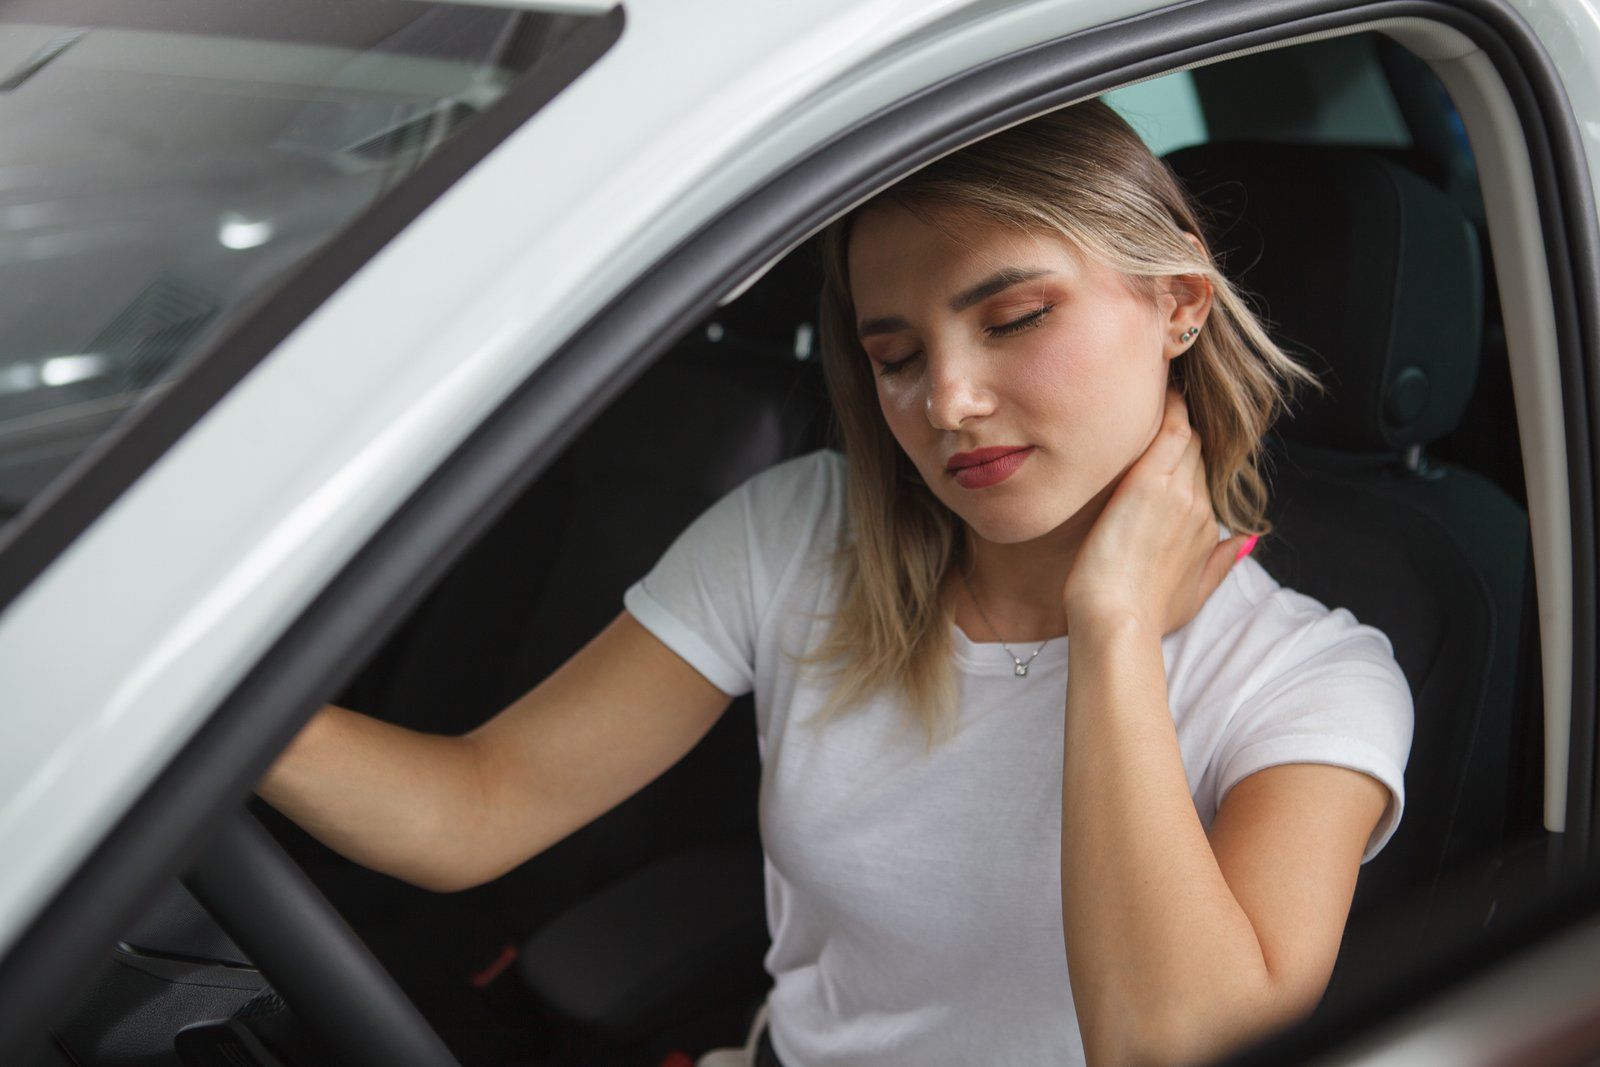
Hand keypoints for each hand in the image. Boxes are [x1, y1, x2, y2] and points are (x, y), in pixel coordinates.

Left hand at [1061, 385, 1253, 635]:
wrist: (1118, 621)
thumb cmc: (1144, 614)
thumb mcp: (1193, 594)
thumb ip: (1221, 564)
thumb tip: (1247, 542)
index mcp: (1208, 528)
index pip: (1203, 474)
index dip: (1189, 452)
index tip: (1177, 433)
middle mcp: (1199, 504)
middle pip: (1197, 450)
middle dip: (1185, 426)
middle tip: (1167, 393)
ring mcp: (1178, 491)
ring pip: (1186, 436)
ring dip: (1176, 411)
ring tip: (1163, 380)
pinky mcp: (1149, 483)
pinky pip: (1169, 431)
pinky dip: (1169, 407)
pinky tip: (1163, 386)